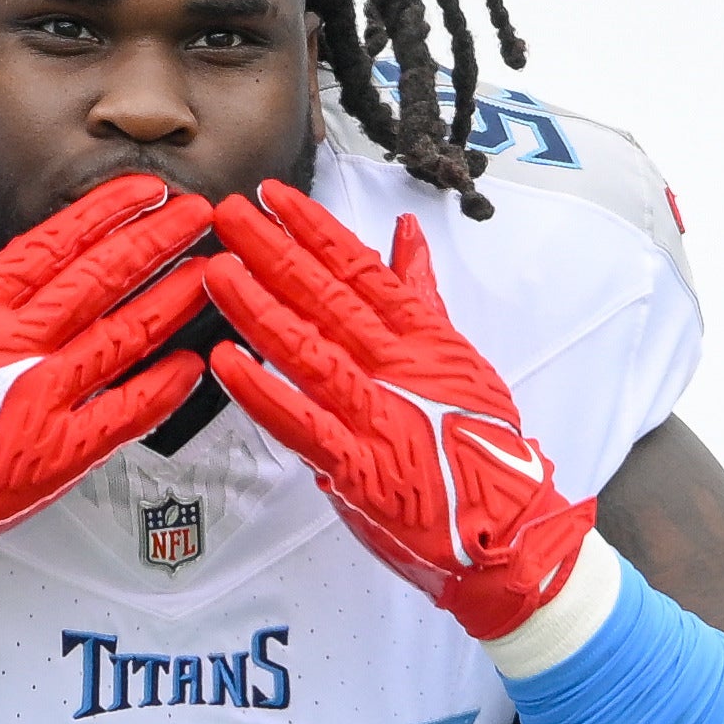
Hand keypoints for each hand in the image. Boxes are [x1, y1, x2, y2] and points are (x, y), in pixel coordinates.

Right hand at [0, 177, 216, 597]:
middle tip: (198, 213)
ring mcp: (43, 396)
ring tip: (213, 271)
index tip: (144, 190)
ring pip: (124, 335)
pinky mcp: (57, 453)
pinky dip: (163, 391)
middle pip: (102, 276)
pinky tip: (194, 367)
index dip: (107, 213)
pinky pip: (125, 414)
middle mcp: (18, 344)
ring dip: (173, 299)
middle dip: (156, 239)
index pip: (55, 244)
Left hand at [204, 180, 594, 643]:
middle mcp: (398, 366)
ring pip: (308, 350)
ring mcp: (378, 414)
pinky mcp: (360, 467)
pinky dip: (265, 392)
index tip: (274, 195)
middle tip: (226, 214)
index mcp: (421, 337)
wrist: (506, 528)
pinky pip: (304, 423)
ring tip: (216, 270)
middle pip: (326, 298)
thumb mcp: (456, 358)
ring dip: (258, 308)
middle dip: (272, 252)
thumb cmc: (481, 444)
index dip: (314, 229)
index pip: (360, 269)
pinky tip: (227, 361)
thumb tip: (404, 233)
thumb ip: (421, 296)